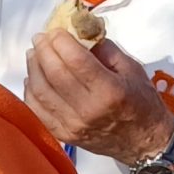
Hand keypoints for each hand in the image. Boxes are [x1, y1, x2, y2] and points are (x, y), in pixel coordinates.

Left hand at [24, 35, 173, 165]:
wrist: (144, 143)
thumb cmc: (142, 102)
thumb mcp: (132, 70)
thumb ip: (105, 50)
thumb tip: (79, 32)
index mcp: (110, 91)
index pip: (76, 61)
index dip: (61, 42)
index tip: (56, 30)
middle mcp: (88, 109)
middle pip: (54, 74)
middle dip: (43, 50)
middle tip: (41, 38)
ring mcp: (72, 125)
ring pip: (41, 91)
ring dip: (33, 68)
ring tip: (34, 54)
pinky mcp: (63, 135)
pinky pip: (37, 110)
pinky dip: (30, 91)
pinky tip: (33, 78)